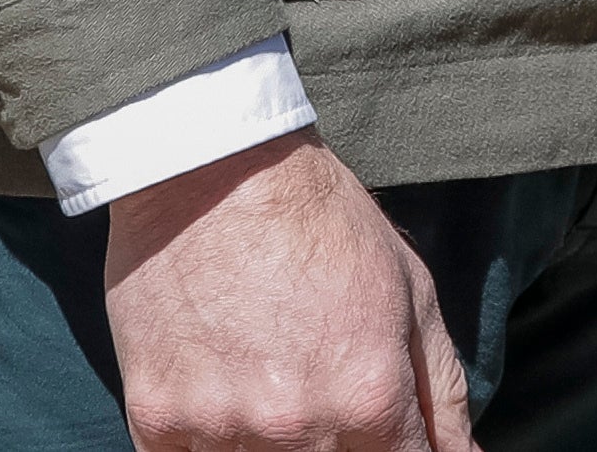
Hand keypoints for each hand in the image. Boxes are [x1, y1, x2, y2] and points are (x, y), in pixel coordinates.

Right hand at [102, 132, 477, 450]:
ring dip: (270, 447)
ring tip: (269, 380)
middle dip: (340, 448)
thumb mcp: (412, 293)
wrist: (215, 173)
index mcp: (370, 395)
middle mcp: (297, 426)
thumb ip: (441, 392)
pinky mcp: (155, 420)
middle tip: (318, 387)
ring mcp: (220, 429)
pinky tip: (222, 396)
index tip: (385, 438)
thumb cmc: (323, 224)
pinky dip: (209, 445)